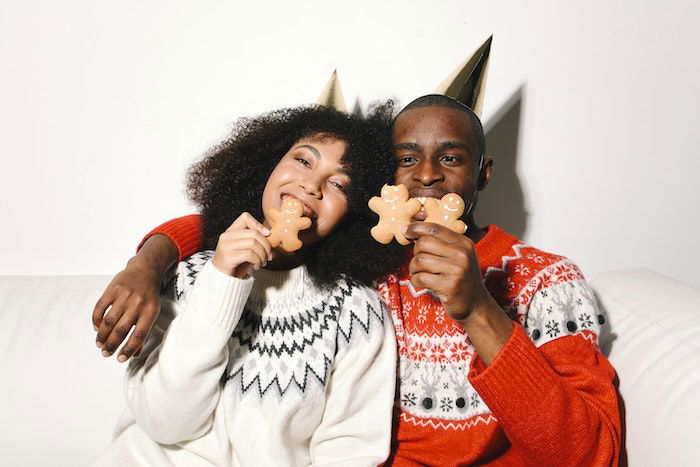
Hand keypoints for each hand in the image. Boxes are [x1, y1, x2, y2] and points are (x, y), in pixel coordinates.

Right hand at [92, 256, 160, 361]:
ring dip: (102, 335)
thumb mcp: (152, 313)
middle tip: (105, 353)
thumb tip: (134, 355)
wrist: (145, 271)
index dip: (129, 349)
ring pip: (109, 321)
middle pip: (121, 329)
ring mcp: (124, 296)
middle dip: (111, 344)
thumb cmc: (149, 296)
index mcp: (150, 311)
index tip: (120, 359)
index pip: (139, 335)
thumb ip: (144, 333)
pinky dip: (96, 320)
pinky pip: (100, 307)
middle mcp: (137, 304)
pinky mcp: (112, 289)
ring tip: (99, 344)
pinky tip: (96, 328)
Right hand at [212, 213, 271, 277]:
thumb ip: (256, 243)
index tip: (267, 235)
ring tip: (263, 262)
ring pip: (253, 243)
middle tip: (269, 256)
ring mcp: (226, 246)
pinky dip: (257, 261)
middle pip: (254, 233)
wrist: (222, 280)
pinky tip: (256, 266)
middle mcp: (226, 236)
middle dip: (266, 245)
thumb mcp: (247, 250)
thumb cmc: (236, 265)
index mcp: (231, 232)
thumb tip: (272, 239)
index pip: (245, 217)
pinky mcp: (227, 257)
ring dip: (263, 255)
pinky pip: (249, 254)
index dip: (259, 225)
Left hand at [404, 222, 512, 364]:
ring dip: (413, 268)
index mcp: (463, 243)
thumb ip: (440, 242)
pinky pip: (420, 278)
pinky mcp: (449, 286)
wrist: (475, 304)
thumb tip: (411, 229)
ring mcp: (456, 270)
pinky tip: (421, 283)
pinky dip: (415, 281)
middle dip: (415, 253)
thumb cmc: (461, 278)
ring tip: (420, 274)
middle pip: (423, 243)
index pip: (434, 228)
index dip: (416, 228)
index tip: (406, 231)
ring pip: (419, 260)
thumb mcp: (457, 256)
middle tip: (419, 262)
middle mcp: (462, 254)